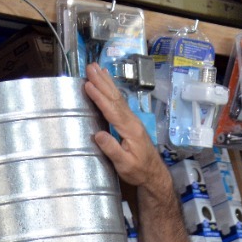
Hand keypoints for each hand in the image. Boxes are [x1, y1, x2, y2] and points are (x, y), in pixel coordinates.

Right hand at [83, 63, 167, 190]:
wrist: (154, 174)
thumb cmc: (139, 171)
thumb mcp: (125, 165)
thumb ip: (112, 149)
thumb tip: (98, 135)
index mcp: (130, 130)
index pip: (112, 110)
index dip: (99, 97)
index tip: (88, 85)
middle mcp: (132, 121)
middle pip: (115, 98)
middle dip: (102, 82)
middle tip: (90, 67)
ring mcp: (132, 120)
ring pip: (118, 97)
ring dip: (106, 82)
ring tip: (96, 68)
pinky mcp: (131, 122)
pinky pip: (120, 102)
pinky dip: (112, 90)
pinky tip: (108, 83)